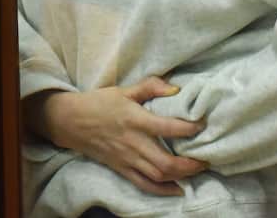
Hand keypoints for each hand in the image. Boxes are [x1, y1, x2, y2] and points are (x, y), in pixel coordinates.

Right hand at [25, 78, 206, 196]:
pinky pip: (144, 185)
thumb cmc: (99, 102)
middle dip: (190, 164)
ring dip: (181, 176)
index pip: (168, 127)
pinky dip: (162, 190)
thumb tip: (176, 88)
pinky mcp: (122, 169)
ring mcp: (127, 159)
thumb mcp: (124, 89)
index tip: (203, 125)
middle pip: (166, 162)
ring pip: (158, 175)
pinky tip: (177, 189)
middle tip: (205, 159)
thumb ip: (150, 86)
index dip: (189, 128)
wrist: (70, 121)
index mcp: (135, 119)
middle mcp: (133, 142)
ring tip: (196, 170)